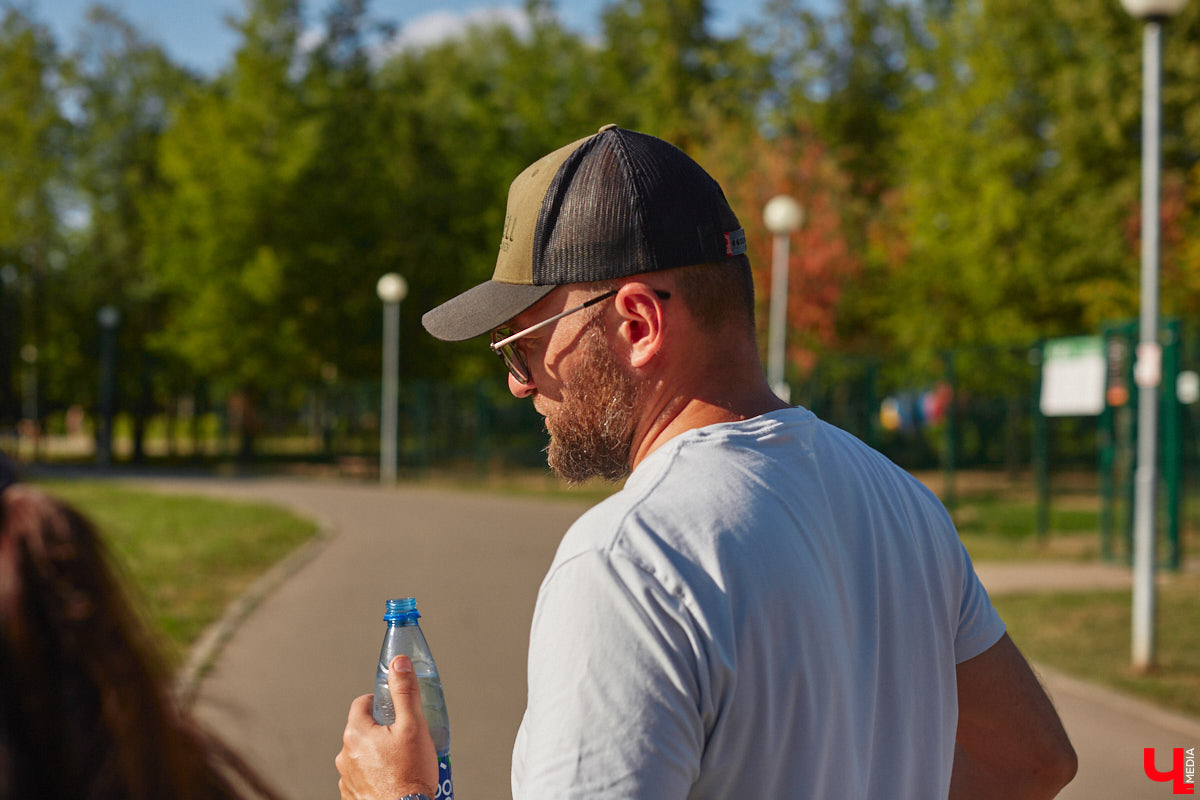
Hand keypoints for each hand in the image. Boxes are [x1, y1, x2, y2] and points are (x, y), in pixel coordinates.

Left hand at [336, 655, 438, 799]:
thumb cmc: (410, 775)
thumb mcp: (414, 725)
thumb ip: (404, 691)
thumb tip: (398, 664)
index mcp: (356, 733)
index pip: (362, 702)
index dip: (381, 702)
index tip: (396, 710)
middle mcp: (345, 754)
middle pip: (363, 728)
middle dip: (383, 729)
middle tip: (405, 738)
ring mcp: (346, 777)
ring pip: (362, 754)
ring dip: (378, 753)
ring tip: (402, 762)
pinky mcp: (352, 795)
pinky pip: (362, 776)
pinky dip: (375, 774)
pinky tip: (393, 778)